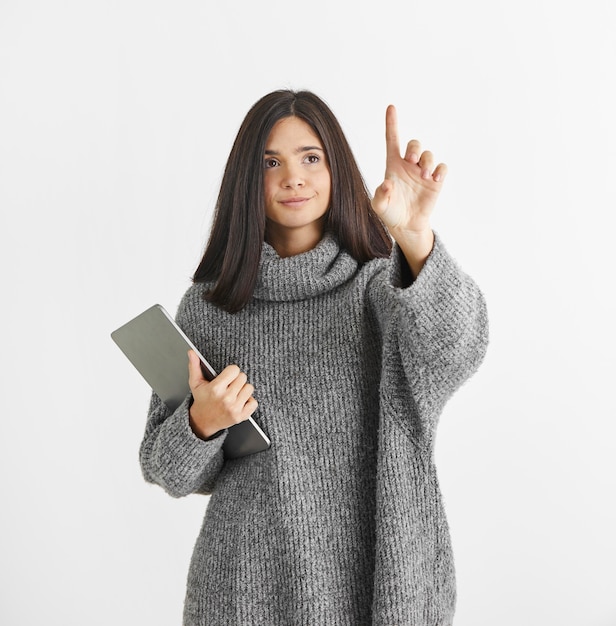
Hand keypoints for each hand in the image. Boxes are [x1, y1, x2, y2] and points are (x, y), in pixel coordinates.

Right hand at [187, 350, 257, 439]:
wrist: (203, 421)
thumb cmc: (202, 400)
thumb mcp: (195, 383)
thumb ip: (194, 366)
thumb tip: (192, 352)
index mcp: (216, 388)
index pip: (235, 370)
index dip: (231, 371)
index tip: (227, 376)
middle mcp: (226, 398)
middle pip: (243, 377)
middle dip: (237, 380)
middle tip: (229, 385)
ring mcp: (234, 408)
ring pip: (249, 388)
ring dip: (243, 390)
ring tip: (234, 393)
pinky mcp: (241, 416)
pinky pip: (254, 402)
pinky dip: (249, 402)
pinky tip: (239, 402)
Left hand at [372, 105, 446, 234]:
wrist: (406, 225)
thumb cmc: (390, 212)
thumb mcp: (379, 205)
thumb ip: (380, 195)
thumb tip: (387, 184)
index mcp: (393, 166)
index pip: (392, 140)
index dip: (392, 124)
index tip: (391, 107)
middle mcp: (409, 165)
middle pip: (414, 144)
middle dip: (415, 148)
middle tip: (412, 160)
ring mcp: (422, 172)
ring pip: (428, 154)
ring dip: (427, 161)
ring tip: (424, 176)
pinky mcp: (435, 181)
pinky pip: (442, 168)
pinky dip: (440, 170)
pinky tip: (434, 180)